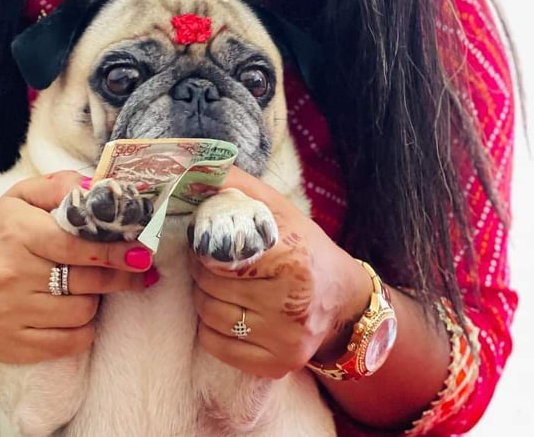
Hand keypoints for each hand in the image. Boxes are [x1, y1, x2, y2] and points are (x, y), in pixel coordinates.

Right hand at [0, 171, 155, 364]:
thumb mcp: (18, 200)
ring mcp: (10, 312)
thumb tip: (93, 186)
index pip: (77, 245)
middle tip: (138, 271)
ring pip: (82, 312)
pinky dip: (83, 331)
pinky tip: (80, 317)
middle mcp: (12, 273)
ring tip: (91, 290)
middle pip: (87, 280)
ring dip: (95, 302)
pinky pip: (68, 343)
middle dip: (119, 276)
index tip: (141, 251)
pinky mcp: (11, 344)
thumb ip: (56, 186)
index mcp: (18, 232)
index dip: (114, 250)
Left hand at [189, 166, 368, 377]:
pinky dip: (210, 326)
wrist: (341, 299)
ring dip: (202, 296)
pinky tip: (226, 309)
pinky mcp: (276, 365)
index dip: (203, 245)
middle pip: (210, 285)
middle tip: (206, 259)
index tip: (203, 238)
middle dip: (199, 269)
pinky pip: (215, 346)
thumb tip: (192, 169)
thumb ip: (236, 186)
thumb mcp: (276, 208)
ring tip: (216, 282)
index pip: (220, 254)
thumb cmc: (302, 246)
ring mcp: (285, 339)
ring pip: (209, 315)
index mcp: (292, 258)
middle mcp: (292, 303)